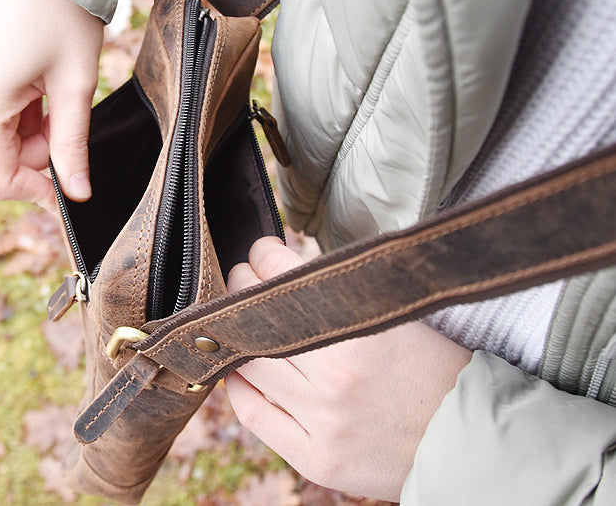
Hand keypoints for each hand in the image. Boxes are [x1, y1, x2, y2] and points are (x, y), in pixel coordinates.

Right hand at [0, 0, 103, 206]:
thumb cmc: (64, 16)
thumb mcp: (75, 87)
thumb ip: (72, 146)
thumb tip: (78, 195)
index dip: (37, 194)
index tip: (71, 191)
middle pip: (0, 162)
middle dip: (41, 158)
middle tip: (73, 121)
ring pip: (0, 141)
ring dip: (36, 135)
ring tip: (62, 94)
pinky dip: (26, 118)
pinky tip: (46, 88)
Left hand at [223, 237, 472, 501]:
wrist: (472, 441)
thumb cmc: (436, 369)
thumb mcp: (398, 316)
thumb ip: (342, 293)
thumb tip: (286, 264)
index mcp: (361, 336)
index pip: (284, 278)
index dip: (263, 256)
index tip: (260, 251)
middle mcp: (335, 380)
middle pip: (257, 319)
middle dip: (243, 288)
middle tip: (244, 279)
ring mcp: (323, 424)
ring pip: (248, 365)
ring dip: (236, 335)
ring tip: (241, 321)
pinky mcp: (316, 459)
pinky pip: (254, 416)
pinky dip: (240, 387)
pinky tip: (243, 369)